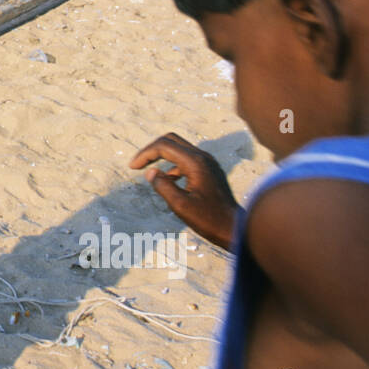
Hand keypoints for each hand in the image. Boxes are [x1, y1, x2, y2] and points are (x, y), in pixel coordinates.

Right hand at [129, 133, 238, 250]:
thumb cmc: (209, 219)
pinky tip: (168, 181)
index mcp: (195, 163)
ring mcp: (208, 163)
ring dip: (162, 156)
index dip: (145, 154)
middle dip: (152, 150)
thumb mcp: (180, 205)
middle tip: (138, 164)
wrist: (235, 228)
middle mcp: (203, 157)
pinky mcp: (209, 170)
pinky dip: (172, 165)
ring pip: (179, 148)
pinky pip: (186, 159)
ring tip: (149, 172)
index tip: (132, 167)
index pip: (164, 146)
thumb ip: (163, 186)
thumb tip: (150, 172)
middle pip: (171, 140)